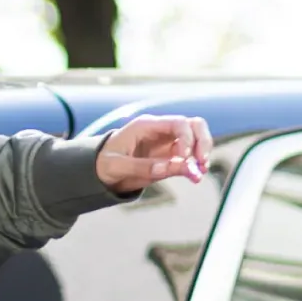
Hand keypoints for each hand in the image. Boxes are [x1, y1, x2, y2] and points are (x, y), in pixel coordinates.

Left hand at [95, 115, 210, 195]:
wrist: (99, 170)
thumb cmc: (104, 162)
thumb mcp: (116, 166)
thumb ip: (143, 167)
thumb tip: (172, 167)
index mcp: (146, 126)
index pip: (178, 123)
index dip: (188, 138)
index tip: (185, 158)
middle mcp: (160, 131)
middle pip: (194, 125)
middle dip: (202, 142)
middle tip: (202, 162)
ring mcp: (167, 143)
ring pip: (196, 139)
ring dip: (202, 153)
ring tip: (200, 171)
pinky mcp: (169, 157)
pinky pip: (189, 158)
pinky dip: (195, 165)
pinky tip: (195, 177)